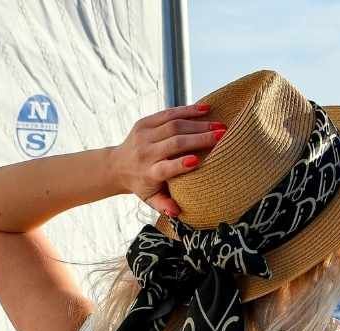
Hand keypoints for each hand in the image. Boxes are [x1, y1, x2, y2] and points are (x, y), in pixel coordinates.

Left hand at [112, 102, 226, 216]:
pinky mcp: (145, 122)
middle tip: (222, 135)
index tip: (198, 160)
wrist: (117, 166)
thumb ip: (163, 205)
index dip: (180, 164)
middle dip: (199, 138)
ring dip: (198, 124)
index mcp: (148, 173)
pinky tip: (205, 109)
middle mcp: (145, 153)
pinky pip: (168, 113)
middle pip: (175, 142)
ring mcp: (144, 135)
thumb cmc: (141, 184)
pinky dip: (188, 110)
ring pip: (174, 125)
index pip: (164, 168)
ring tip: (219, 125)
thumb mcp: (150, 199)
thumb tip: (176, 212)